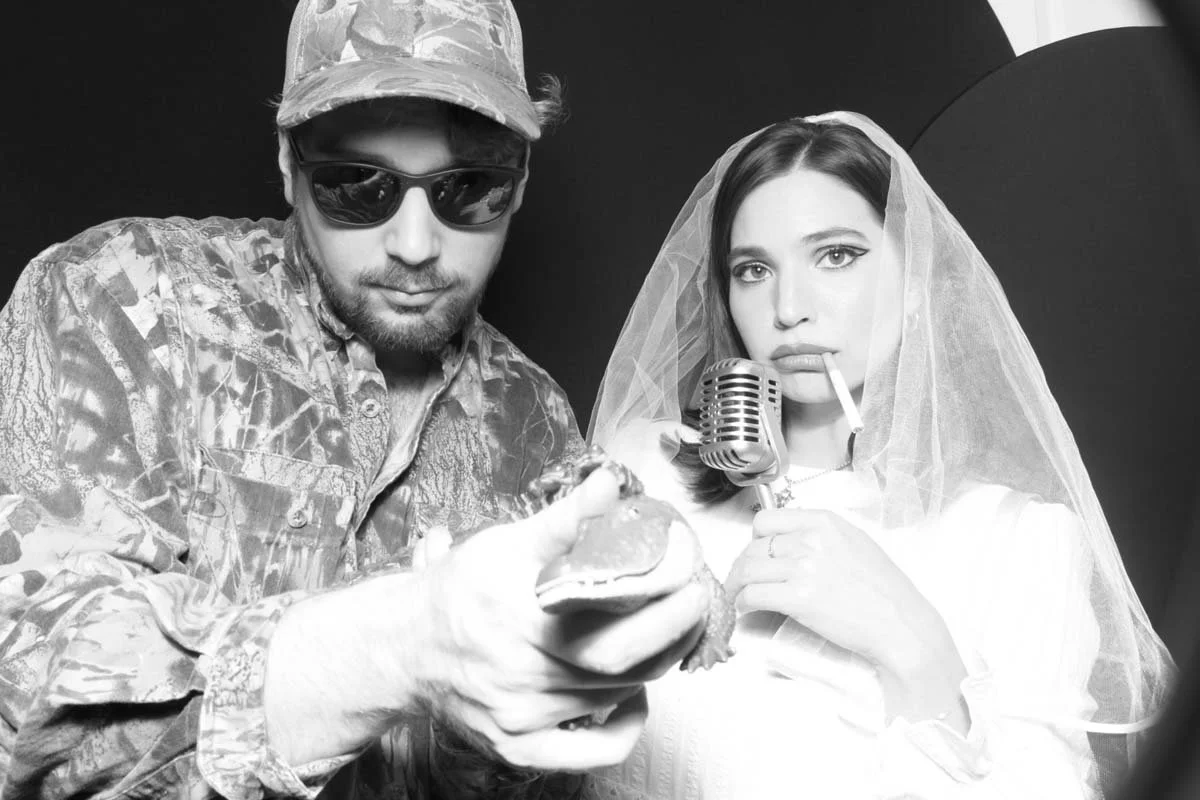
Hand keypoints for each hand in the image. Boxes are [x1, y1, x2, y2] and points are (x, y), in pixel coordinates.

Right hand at [395, 464, 707, 769]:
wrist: (405, 645)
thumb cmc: (460, 589)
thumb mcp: (506, 543)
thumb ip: (563, 519)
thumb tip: (607, 484)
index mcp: (521, 619)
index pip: (612, 625)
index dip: (662, 607)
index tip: (688, 579)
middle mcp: (521, 675)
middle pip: (622, 667)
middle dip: (671, 633)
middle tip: (694, 603)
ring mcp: (521, 718)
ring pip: (612, 698)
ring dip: (653, 666)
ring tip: (670, 631)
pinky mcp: (519, 747)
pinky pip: (591, 753)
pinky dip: (625, 727)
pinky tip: (634, 693)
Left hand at [724, 509, 959, 681]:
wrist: (901, 624)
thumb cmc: (885, 591)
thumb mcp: (855, 543)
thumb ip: (821, 536)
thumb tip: (789, 542)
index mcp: (824, 522)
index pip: (766, 520)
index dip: (754, 539)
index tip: (754, 552)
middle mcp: (811, 540)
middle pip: (753, 546)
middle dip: (742, 565)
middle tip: (741, 580)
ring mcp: (804, 568)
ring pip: (748, 570)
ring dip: (737, 585)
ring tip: (738, 596)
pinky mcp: (798, 599)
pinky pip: (753, 595)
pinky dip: (743, 603)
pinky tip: (746, 609)